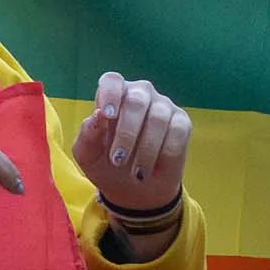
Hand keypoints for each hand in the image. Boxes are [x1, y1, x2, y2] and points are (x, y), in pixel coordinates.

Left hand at [72, 72, 188, 240]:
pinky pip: (177, 131)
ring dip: (145, 148)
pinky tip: (154, 166)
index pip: (112, 80)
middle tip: (117, 159)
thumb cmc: (105, 164)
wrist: (134, 189)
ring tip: (136, 171)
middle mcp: (139, 94)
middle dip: (126, 133)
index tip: (108, 115)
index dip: (110, 94)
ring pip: (158, 117)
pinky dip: (165, 152)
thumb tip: (97, 115)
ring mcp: (163, 106)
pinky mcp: (182, 122)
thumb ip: (87, 134)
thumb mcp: (88, 155)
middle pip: (136, 100)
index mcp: (112, 95)